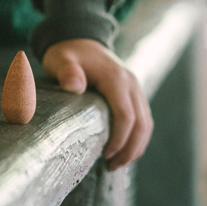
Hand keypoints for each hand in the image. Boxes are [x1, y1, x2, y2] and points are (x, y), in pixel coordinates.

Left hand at [42, 38, 152, 169]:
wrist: (79, 38)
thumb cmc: (67, 53)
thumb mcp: (60, 59)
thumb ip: (66, 71)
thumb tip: (74, 87)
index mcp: (116, 78)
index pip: (126, 115)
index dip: (120, 138)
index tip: (105, 155)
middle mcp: (131, 83)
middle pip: (142, 123)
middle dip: (130, 149)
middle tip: (112, 167)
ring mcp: (135, 88)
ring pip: (146, 123)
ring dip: (136, 146)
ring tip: (116, 164)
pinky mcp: (133, 94)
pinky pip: (143, 119)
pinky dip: (137, 138)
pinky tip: (123, 151)